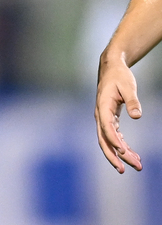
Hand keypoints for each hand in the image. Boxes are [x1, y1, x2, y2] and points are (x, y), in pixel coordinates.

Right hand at [95, 51, 142, 172]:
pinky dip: (122, 147)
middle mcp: (100, 114)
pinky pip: (114, 136)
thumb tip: (137, 116)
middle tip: (127, 169)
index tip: (123, 152)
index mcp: (103, 105)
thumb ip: (132, 100)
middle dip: (114, 156)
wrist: (111, 68)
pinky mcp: (109, 119)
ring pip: (108, 141)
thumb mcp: (128, 85)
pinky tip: (133, 154)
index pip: (106, 126)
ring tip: (137, 165)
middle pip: (103, 139)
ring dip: (120, 154)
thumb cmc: (119, 75)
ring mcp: (103, 118)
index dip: (114, 140)